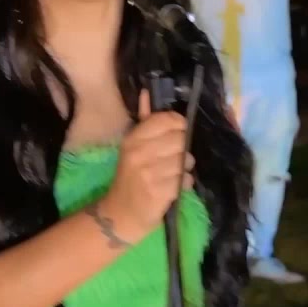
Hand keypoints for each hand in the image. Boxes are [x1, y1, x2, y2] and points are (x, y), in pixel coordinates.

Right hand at [99, 89, 193, 242]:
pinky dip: (184, 184)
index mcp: (133, 139)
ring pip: (185, 161)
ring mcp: (150, 174)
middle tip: (172, 158)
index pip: (167, 120)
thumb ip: (144, 120)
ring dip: (183, 168)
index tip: (176, 134)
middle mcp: (140, 154)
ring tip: (171, 174)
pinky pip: (185, 180)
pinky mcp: (161, 192)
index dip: (178, 126)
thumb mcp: (132, 147)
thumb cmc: (130, 177)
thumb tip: (147, 92)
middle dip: (182, 149)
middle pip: (180, 140)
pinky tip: (172, 187)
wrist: (121, 213)